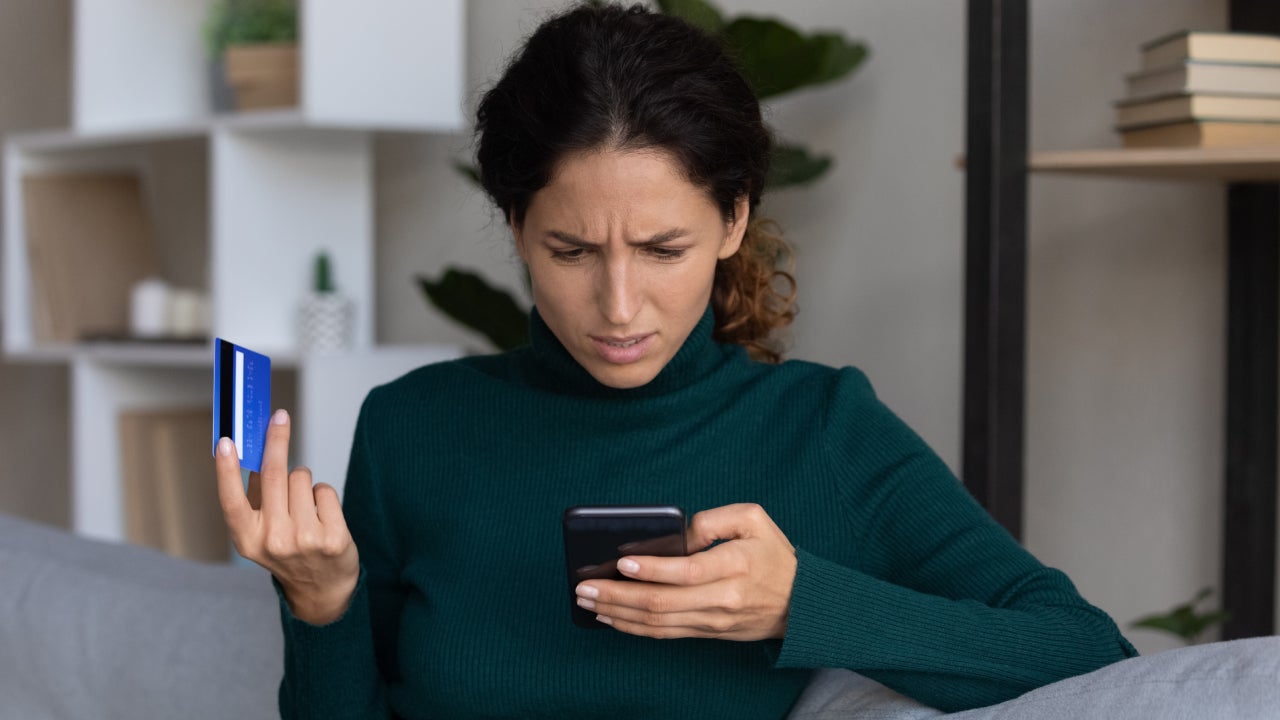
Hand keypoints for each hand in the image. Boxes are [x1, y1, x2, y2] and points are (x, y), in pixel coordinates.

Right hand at [215, 409, 358, 624]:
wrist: (321, 590)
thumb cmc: (288, 551)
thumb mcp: (261, 532)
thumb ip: (255, 496)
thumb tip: (253, 451)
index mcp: (247, 539)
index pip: (231, 500)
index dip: (226, 469)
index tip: (226, 441)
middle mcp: (273, 540)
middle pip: (274, 474)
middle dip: (277, 439)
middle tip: (280, 418)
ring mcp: (304, 540)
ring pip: (301, 478)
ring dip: (302, 481)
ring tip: (303, 505)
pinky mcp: (333, 538)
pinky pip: (324, 490)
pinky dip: (322, 494)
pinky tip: (321, 514)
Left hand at [575, 503, 796, 640]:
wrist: (801, 603)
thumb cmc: (774, 555)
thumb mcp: (753, 519)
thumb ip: (712, 519)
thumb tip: (676, 534)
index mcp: (735, 565)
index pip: (687, 572)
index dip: (652, 569)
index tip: (622, 562)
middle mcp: (722, 598)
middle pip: (662, 603)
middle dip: (618, 596)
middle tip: (584, 587)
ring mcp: (713, 621)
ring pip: (658, 623)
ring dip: (618, 614)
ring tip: (588, 602)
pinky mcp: (707, 633)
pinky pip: (665, 634)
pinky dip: (634, 628)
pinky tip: (611, 618)